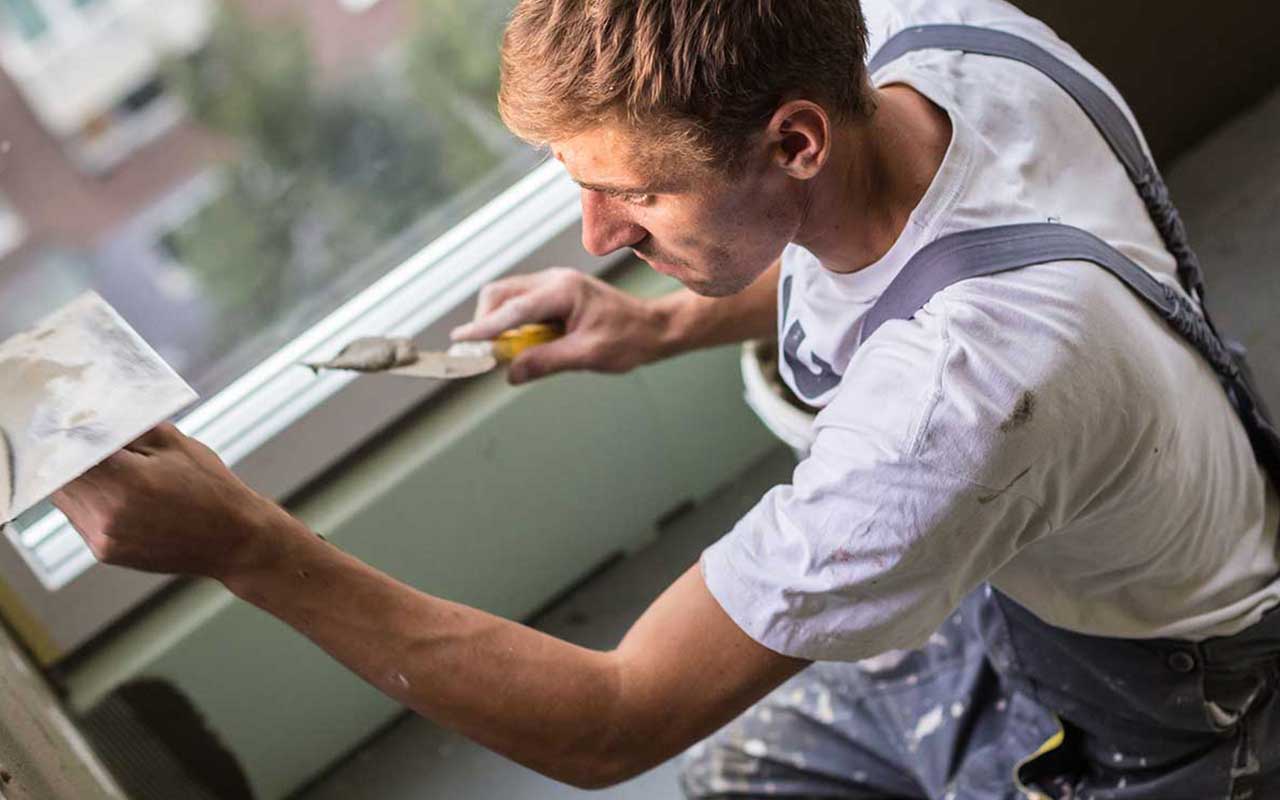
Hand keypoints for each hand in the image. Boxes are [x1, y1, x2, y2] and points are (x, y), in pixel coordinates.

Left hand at [52, 423, 292, 579]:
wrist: (235, 540)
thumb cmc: (211, 487)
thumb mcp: (174, 444)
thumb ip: (127, 428)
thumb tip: (88, 418)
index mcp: (125, 481)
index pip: (65, 451)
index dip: (60, 434)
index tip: (64, 421)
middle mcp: (107, 514)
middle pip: (57, 476)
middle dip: (66, 456)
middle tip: (81, 439)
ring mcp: (103, 538)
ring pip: (65, 498)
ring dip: (76, 480)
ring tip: (108, 469)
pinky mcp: (105, 552)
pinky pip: (81, 518)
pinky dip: (91, 501)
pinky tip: (120, 495)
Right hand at [451, 268, 666, 383]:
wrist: (652, 327)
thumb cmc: (628, 340)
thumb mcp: (588, 356)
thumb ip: (547, 362)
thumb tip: (510, 373)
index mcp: (563, 291)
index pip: (513, 309)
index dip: (484, 327)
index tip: (461, 341)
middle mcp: (554, 280)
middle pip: (501, 294)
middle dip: (485, 322)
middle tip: (483, 355)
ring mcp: (553, 284)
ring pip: (506, 296)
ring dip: (497, 323)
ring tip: (503, 352)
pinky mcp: (554, 293)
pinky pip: (520, 303)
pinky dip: (511, 322)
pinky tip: (522, 343)